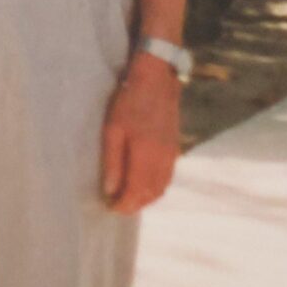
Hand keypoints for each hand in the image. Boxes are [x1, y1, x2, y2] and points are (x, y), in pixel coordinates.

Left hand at [100, 53, 182, 213]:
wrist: (157, 80)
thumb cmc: (129, 102)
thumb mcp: (113, 130)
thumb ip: (112, 162)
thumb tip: (110, 189)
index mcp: (146, 156)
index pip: (136, 192)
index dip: (124, 205)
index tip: (110, 207)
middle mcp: (163, 159)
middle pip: (151, 195)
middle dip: (134, 205)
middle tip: (116, 205)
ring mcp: (172, 154)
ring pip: (161, 188)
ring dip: (146, 198)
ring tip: (127, 197)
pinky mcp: (175, 148)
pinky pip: (167, 177)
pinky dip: (155, 187)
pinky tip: (143, 183)